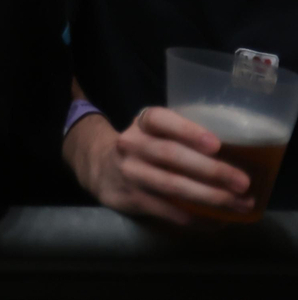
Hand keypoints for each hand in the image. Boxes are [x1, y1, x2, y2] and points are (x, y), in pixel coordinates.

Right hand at [71, 107, 252, 225]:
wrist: (99, 166)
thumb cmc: (144, 146)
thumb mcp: (154, 130)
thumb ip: (183, 136)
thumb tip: (239, 153)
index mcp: (143, 122)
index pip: (161, 120)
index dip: (188, 131)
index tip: (216, 144)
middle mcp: (132, 144)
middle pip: (171, 156)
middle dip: (211, 170)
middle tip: (242, 182)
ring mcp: (130, 172)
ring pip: (171, 185)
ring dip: (209, 197)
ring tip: (237, 204)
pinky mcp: (131, 198)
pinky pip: (167, 211)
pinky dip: (195, 218)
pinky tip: (216, 221)